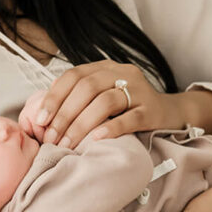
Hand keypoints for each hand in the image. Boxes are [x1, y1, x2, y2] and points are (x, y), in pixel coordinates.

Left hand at [23, 61, 181, 148]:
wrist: (170, 113)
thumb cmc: (129, 108)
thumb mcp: (104, 95)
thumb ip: (79, 98)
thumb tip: (43, 114)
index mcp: (106, 68)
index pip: (74, 75)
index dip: (54, 96)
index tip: (40, 120)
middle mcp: (123, 73)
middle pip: (87, 88)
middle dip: (64, 114)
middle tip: (51, 138)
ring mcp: (139, 90)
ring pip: (105, 102)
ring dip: (81, 124)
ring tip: (68, 144)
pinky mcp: (152, 110)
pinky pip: (129, 118)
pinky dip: (109, 128)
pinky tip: (95, 139)